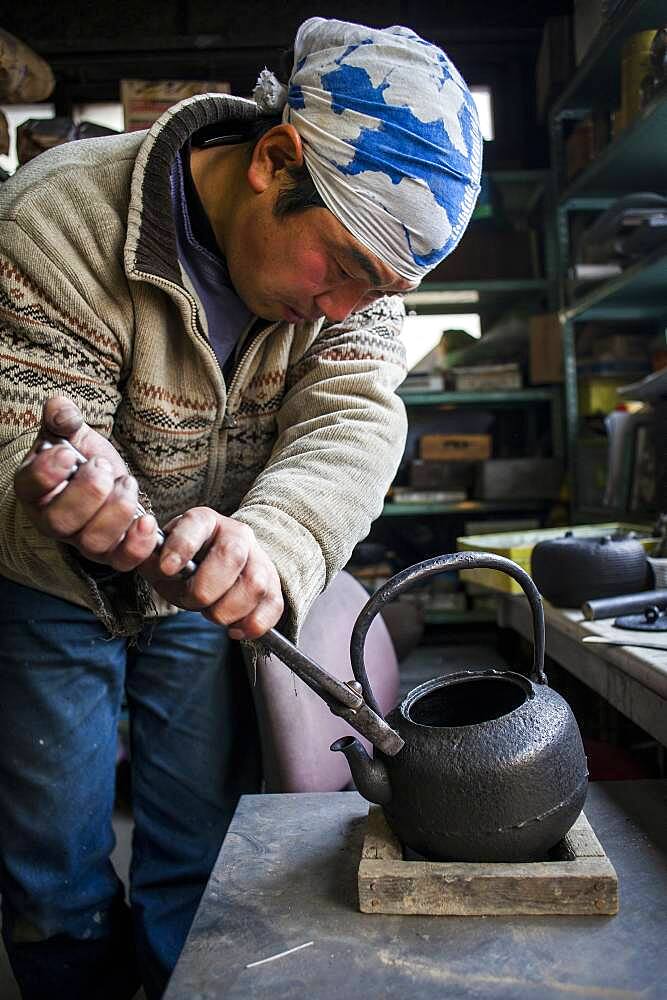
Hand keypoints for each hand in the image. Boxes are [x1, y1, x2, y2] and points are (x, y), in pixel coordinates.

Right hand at [14, 395, 160, 571]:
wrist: (105, 479)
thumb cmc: (81, 457)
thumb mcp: (70, 432)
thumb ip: (62, 417)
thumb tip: (60, 408)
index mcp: (34, 488)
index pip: (30, 486)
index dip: (47, 473)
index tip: (68, 455)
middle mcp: (53, 520)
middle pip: (60, 521)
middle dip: (87, 491)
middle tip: (103, 467)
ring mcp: (82, 540)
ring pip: (93, 542)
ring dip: (116, 511)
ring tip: (128, 483)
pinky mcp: (112, 553)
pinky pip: (122, 561)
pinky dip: (137, 545)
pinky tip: (147, 521)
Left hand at [140, 508, 283, 639]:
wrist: (216, 567)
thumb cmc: (184, 565)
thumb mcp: (160, 558)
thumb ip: (148, 559)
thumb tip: (143, 555)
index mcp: (203, 521)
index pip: (197, 524)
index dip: (182, 546)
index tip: (167, 568)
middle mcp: (236, 534)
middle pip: (232, 556)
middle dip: (207, 588)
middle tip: (195, 600)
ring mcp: (259, 558)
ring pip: (256, 584)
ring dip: (229, 609)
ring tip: (213, 614)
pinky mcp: (274, 584)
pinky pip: (273, 606)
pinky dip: (252, 624)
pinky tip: (234, 628)